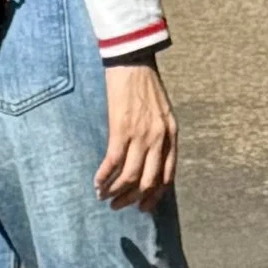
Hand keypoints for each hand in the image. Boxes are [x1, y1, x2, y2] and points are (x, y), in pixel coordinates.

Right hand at [95, 54, 175, 210]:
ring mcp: (140, 135)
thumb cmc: (145, 85)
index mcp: (171, 135)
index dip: (153, 197)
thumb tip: (149, 162)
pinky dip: (103, 177)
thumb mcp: (162, 113)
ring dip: (115, 192)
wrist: (132, 61)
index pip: (167, 177)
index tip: (141, 206)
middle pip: (147, 182)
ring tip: (104, 196)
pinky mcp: (121, 129)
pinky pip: (112, 163)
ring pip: (129, 177)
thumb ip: (160, 137)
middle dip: (131, 199)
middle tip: (118, 205)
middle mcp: (158, 139)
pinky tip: (97, 183)